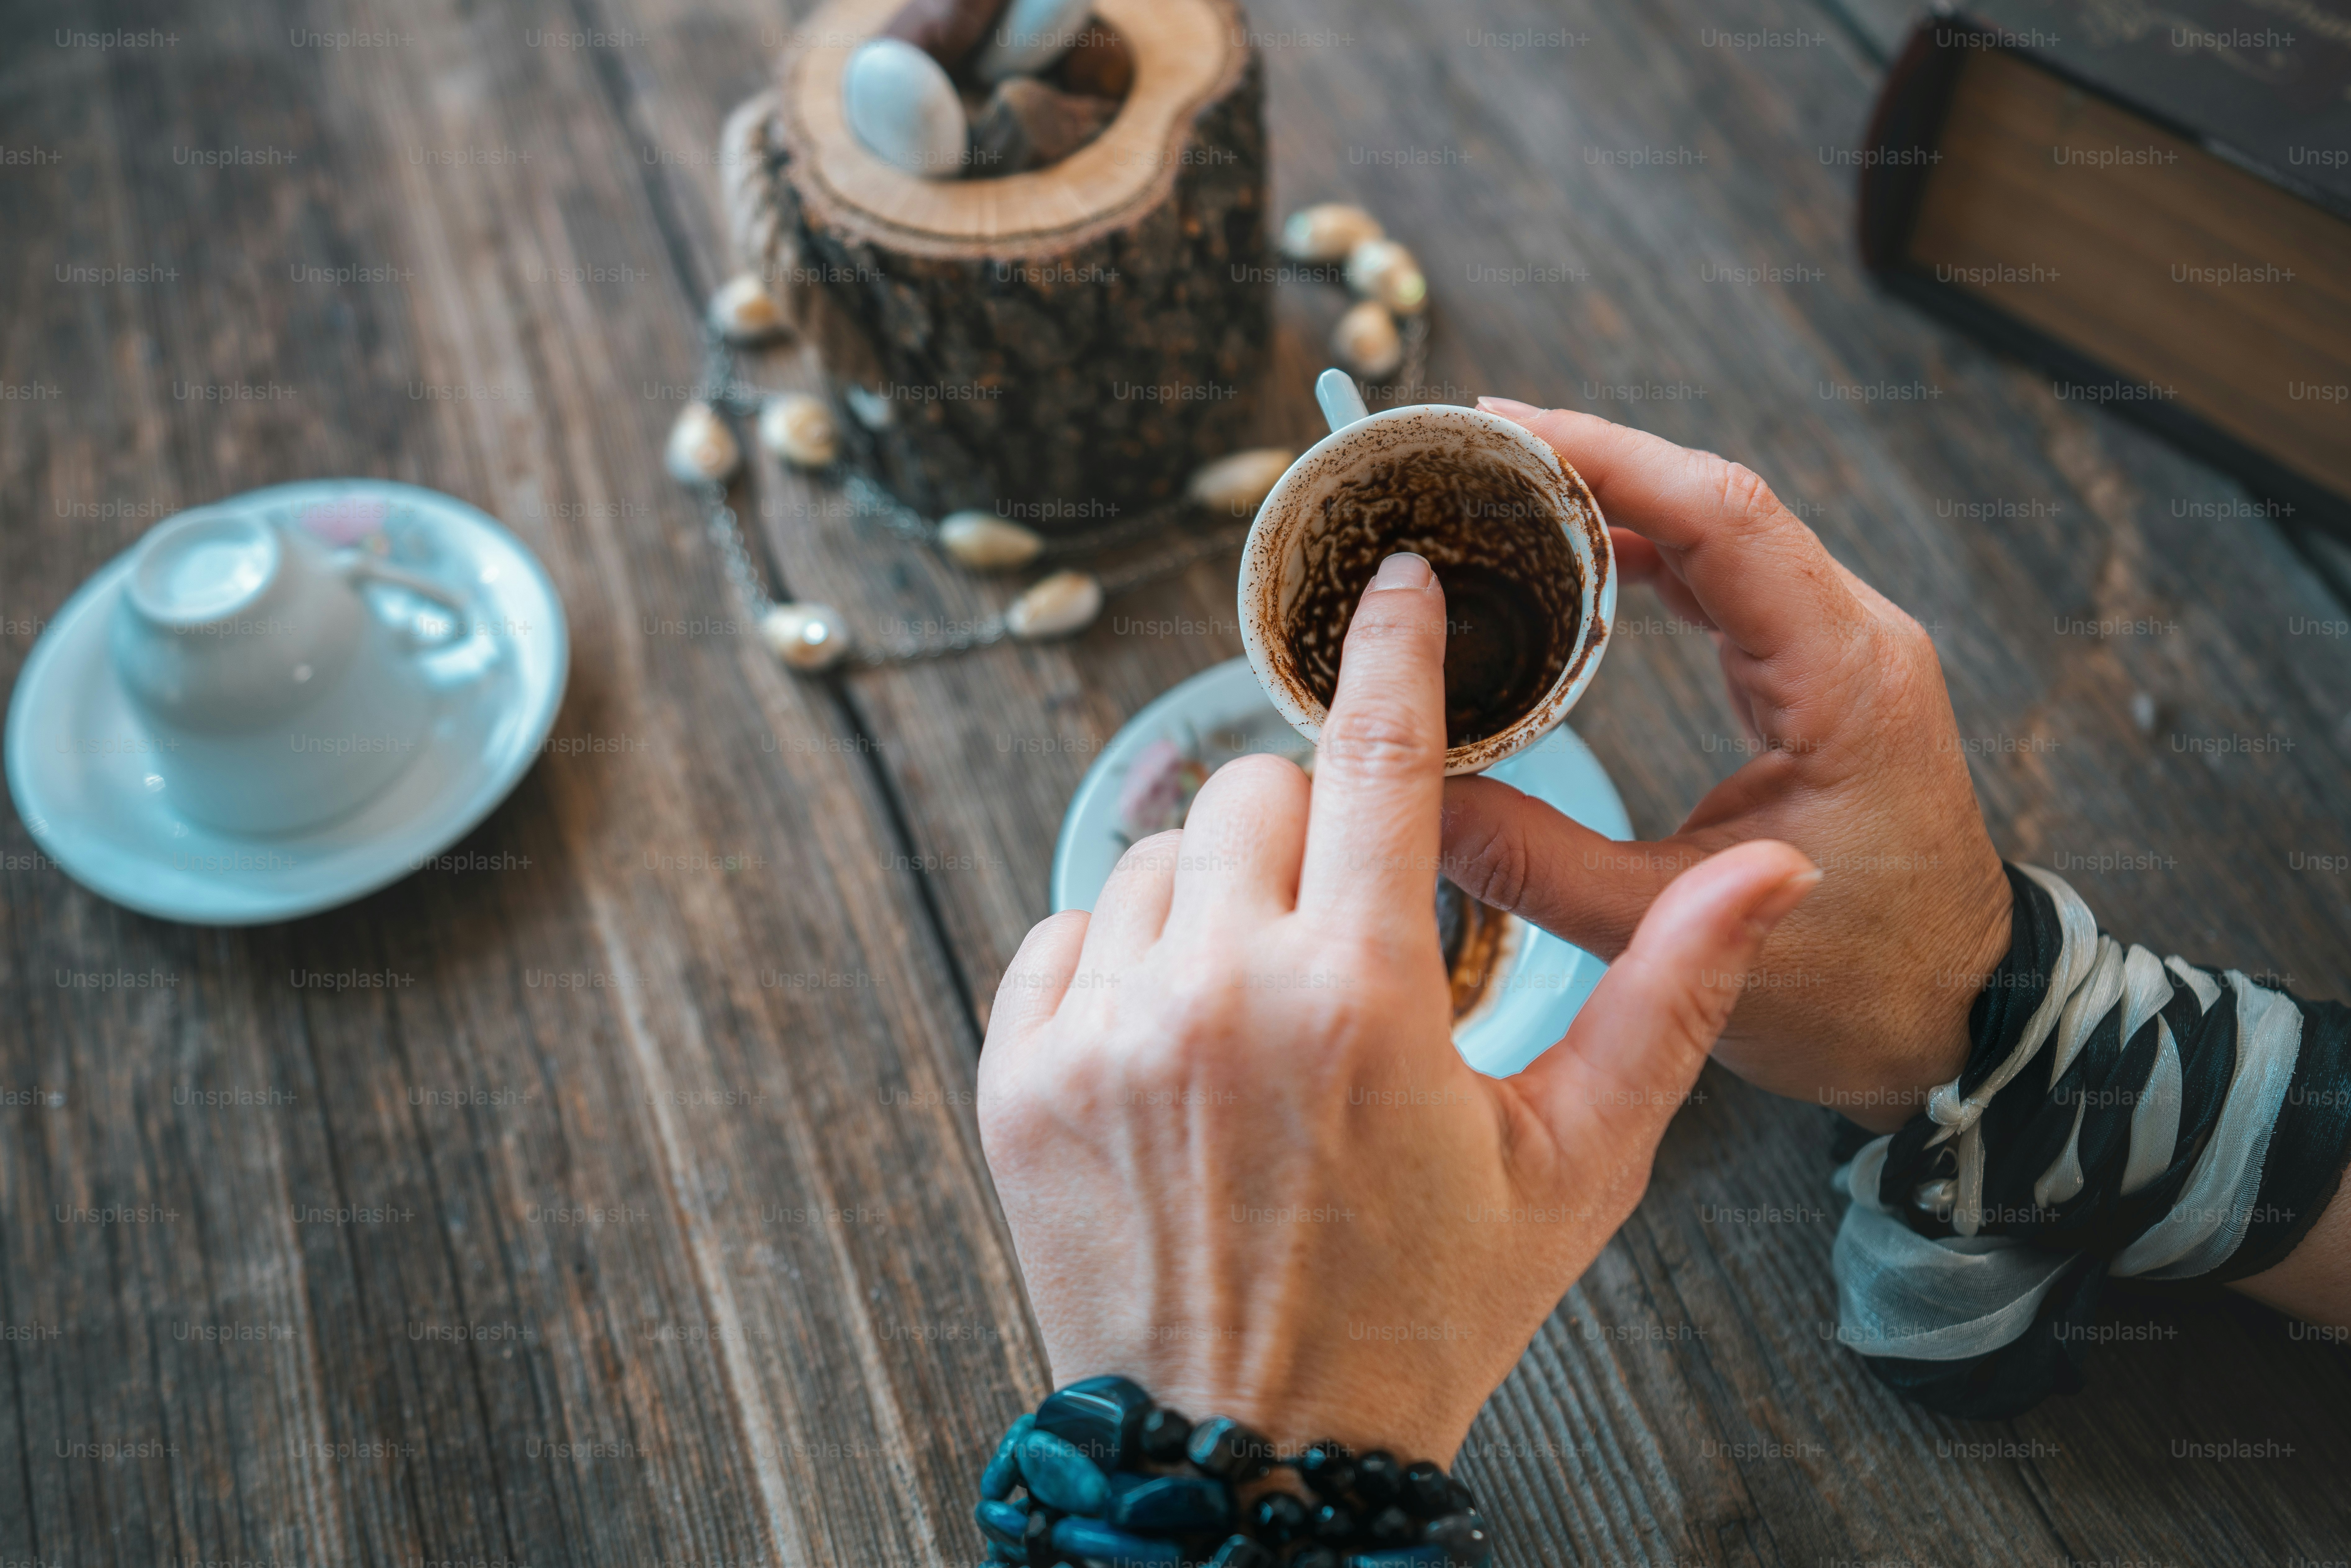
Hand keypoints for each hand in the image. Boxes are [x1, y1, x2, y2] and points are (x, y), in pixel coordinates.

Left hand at [977, 552, 1818, 1463]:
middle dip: (1314, 824)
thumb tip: (1776, 875)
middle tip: (1348, 920)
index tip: (1398, 584)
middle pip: (1256, 791)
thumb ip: (1670, 996)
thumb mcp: (1576, 1164)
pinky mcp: (1020, 1081)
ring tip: (1267, 998)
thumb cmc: (1429, 1308)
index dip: (1393, 650)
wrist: (1257, 1457)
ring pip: (1157, 857)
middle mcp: (1217, 997)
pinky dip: (1124, 960)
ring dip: (1220, 894)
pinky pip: (1064, 935)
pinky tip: (1180, 1038)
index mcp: (1360, 999)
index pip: (1372, 750)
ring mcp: (1101, 1037)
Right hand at [1442, 400, 2013, 1131]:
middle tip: (1469, 447)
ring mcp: (1837, 651)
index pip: (1721, 519)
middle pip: (1716, 503)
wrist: (1959, 1021)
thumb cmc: (1853, 987)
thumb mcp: (1676, 925)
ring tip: (1495, 486)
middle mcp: (1853, 640)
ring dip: (1612, 499)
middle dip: (1591, 461)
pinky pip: (1722, 581)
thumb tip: (1413, 805)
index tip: (1501, 429)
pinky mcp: (1813, 674)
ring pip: (1718, 532)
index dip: (1607, 459)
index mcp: (1843, 680)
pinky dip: (1642, 552)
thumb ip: (1539, 864)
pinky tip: (1564, 554)